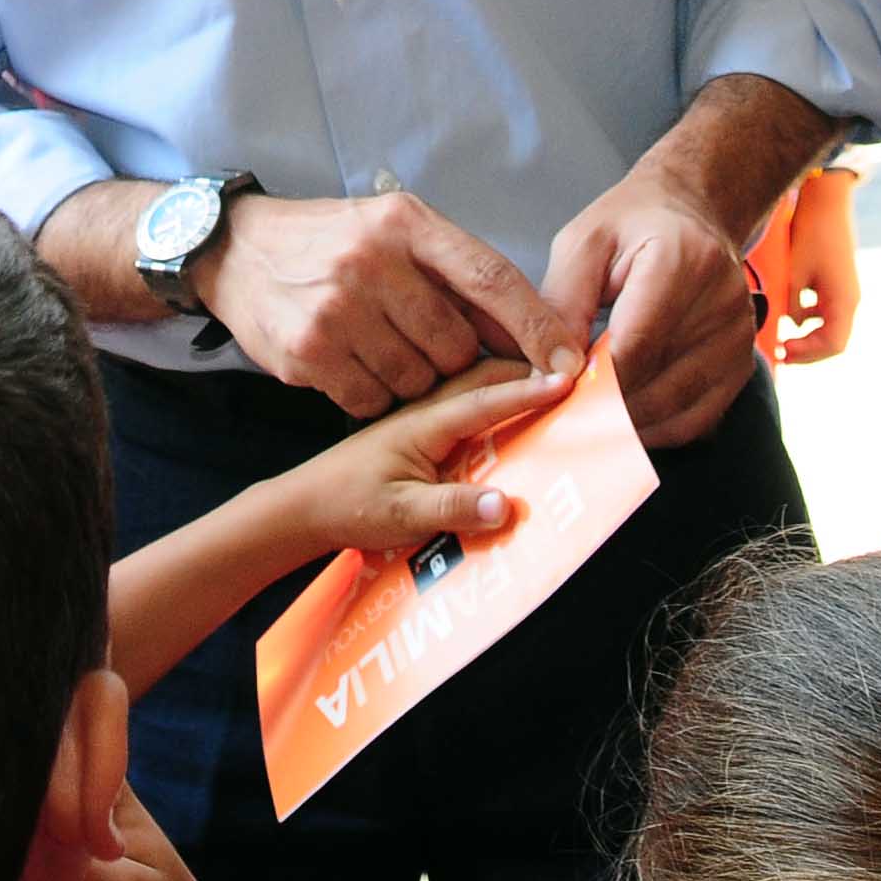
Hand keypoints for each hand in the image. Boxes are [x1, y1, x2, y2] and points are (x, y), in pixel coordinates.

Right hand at [201, 191, 579, 417]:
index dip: (535, 326)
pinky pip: (372, 401)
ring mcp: (336, 312)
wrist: (236, 249)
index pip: (490, 277)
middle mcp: (371, 263)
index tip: (568, 363)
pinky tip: (354, 363)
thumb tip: (529, 333)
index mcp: (405, 223)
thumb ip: (455, 273)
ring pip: (416, 381)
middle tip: (427, 344)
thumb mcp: (394, 229)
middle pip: (455, 345)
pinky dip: (372, 394)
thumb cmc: (331, 241)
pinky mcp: (307, 355)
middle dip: (454, 358)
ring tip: (382, 347)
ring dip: (412, 379)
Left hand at [254, 364, 562, 562]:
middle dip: (530, 364)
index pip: (485, 398)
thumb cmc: (347, 507)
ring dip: (514, 372)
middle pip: (486, 375)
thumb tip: (504, 505)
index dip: (528, 388)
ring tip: (554, 371)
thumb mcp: (400, 516)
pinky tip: (513, 397)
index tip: (567, 378)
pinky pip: (467, 398)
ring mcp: (424, 414)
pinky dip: (496, 390)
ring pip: (476, 380)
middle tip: (575, 364)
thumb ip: (451, 508)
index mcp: (424, 423)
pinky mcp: (421, 426)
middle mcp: (427, 409)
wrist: (306, 505)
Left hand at [545, 160, 762, 446]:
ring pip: (677, 409)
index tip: (554, 399)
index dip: (593, 381)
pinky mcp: (743, 364)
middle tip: (561, 420)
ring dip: (628, 426)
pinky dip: (658, 428)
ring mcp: (739, 338)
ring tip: (586, 422)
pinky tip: (624, 423)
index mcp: (683, 261)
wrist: (694, 211)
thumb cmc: (630, 224)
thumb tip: (554, 372)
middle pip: (658, 384)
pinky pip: (698, 418)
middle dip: (604, 410)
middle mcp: (722, 303)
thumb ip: (563, 304)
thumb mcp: (583, 245)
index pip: (636, 345)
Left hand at [758, 172, 861, 363]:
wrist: (827, 201)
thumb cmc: (811, 234)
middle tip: (780, 353)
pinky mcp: (838, 283)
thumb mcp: (794, 273)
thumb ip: (791, 305)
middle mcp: (850, 300)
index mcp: (844, 301)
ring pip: (831, 328)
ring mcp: (846, 292)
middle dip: (807, 351)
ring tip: (783, 339)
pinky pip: (827, 312)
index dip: (807, 355)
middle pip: (834, 341)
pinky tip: (791, 314)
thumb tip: (788, 325)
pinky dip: (810, 319)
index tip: (782, 351)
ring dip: (809, 337)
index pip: (833, 345)